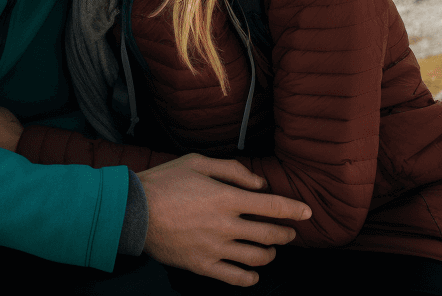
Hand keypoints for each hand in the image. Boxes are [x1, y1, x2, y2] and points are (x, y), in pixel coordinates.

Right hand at [139, 153, 310, 286]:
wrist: (134, 211)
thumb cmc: (164, 182)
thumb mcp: (196, 162)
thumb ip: (231, 170)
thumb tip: (259, 184)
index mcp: (226, 198)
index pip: (271, 206)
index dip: (293, 209)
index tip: (307, 212)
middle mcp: (226, 225)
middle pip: (269, 235)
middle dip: (285, 233)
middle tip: (289, 231)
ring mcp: (215, 249)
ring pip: (257, 258)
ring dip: (270, 254)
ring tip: (270, 249)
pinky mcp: (203, 266)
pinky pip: (236, 278)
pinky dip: (251, 278)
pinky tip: (253, 273)